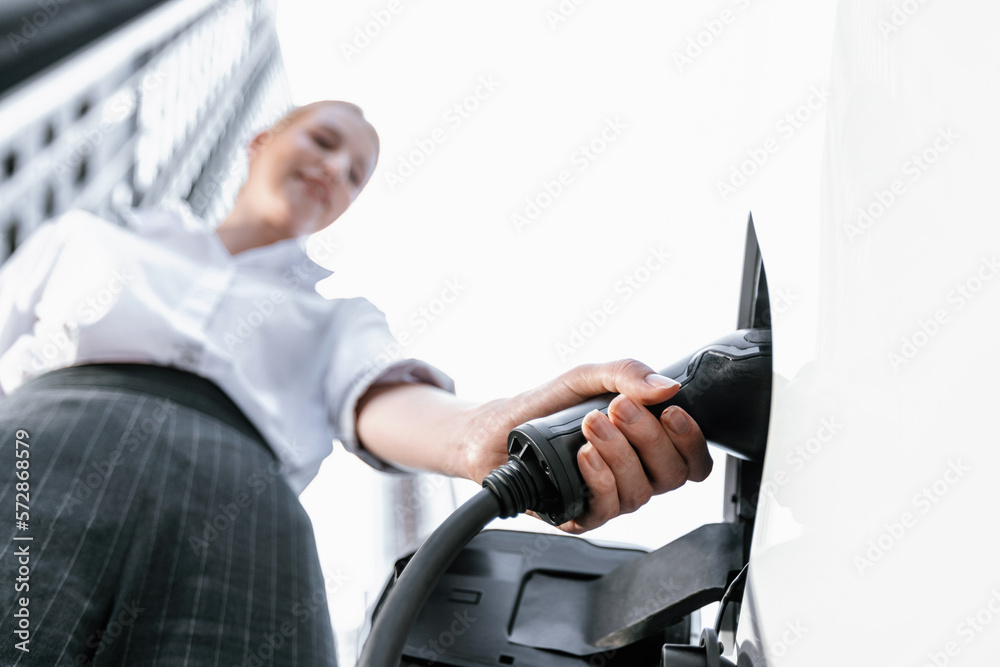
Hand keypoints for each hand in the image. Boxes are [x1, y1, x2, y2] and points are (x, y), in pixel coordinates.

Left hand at [461, 358, 711, 533]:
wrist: (493, 432)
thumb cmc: (542, 408)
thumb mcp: (583, 379)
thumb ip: (624, 375)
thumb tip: (665, 385)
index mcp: (644, 446)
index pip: (690, 458)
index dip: (690, 440)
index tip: (670, 412)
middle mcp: (633, 475)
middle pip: (671, 475)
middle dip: (649, 438)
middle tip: (619, 409)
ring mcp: (609, 497)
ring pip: (640, 492)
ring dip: (620, 454)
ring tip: (591, 424)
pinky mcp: (582, 515)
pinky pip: (607, 508)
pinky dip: (600, 479)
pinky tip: (584, 456)